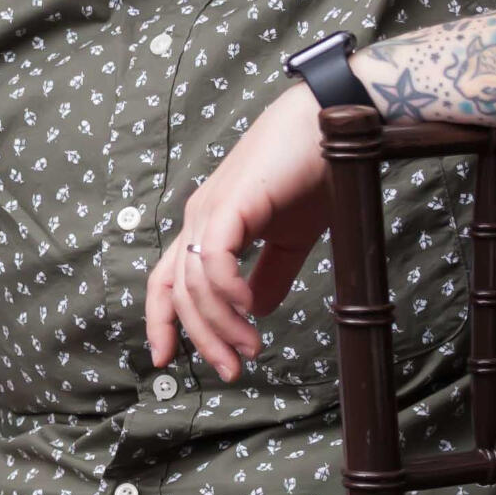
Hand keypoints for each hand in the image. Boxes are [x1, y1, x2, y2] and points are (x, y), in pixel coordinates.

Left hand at [146, 82, 333, 381]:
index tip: (166, 360)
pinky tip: (248, 312)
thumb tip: (255, 312)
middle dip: (201, 338)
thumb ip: (271, 275)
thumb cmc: (313, 173)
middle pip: (178, 292)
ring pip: (195, 284)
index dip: (162, 321)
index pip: (167, 281)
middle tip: (230, 370)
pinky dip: (226, 293)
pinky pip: (215, 260)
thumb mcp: (290, 239)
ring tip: (250, 347)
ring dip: (221, 325)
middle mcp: (200, 218)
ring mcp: (211, 210)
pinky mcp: (230, 204)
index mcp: (208, 226)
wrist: (333, 125)